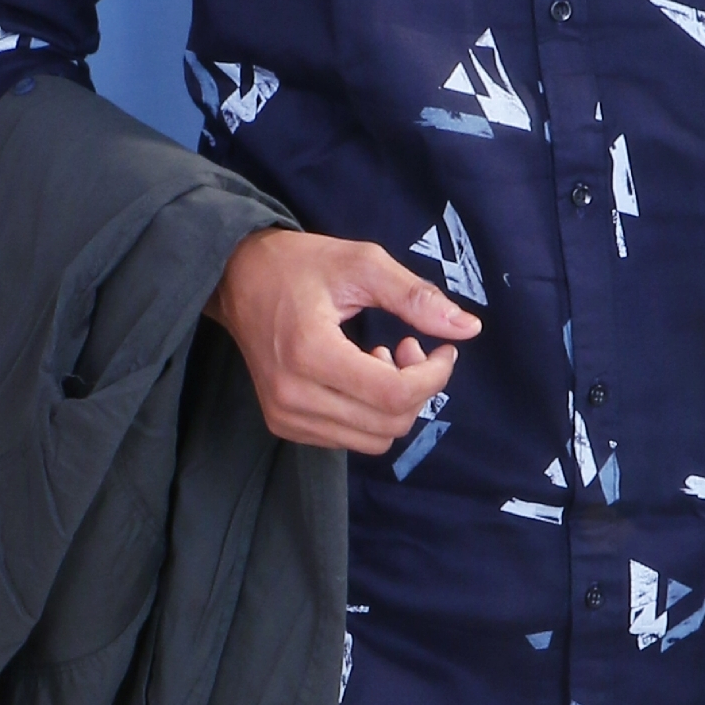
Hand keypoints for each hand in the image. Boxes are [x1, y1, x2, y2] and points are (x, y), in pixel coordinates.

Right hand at [208, 227, 480, 453]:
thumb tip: (470, 330)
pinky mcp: (283, 425)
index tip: (443, 348)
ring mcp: (286, 416)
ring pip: (373, 440)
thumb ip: (417, 297)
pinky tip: (359, 375)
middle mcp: (293, 396)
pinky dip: (369, 414)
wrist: (235, 279)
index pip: (394, 395)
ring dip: (395, 404)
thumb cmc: (299, 265)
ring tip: (382, 359)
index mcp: (310, 353)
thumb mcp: (362, 264)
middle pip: (389, 424)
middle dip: (418, 389)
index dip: (434, 376)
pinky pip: (349, 439)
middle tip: (410, 347)